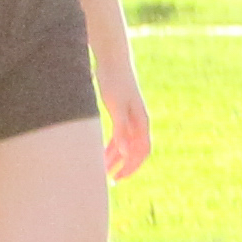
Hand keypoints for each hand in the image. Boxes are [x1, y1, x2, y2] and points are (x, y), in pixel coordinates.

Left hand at [102, 66, 153, 180]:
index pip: (141, 151)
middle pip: (135, 151)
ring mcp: (130, 118)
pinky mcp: (120, 113)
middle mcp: (138, 122)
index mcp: (141, 122)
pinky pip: (119, 136)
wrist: (112, 60)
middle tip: (110, 180)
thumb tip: (126, 152)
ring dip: (115, 159)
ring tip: (101, 170)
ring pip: (126, 145)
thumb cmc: (114, 82)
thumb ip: (121, 130)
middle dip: (124, 167)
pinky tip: (100, 153)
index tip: (118, 178)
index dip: (131, 167)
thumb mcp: (116, 106)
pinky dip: (111, 147)